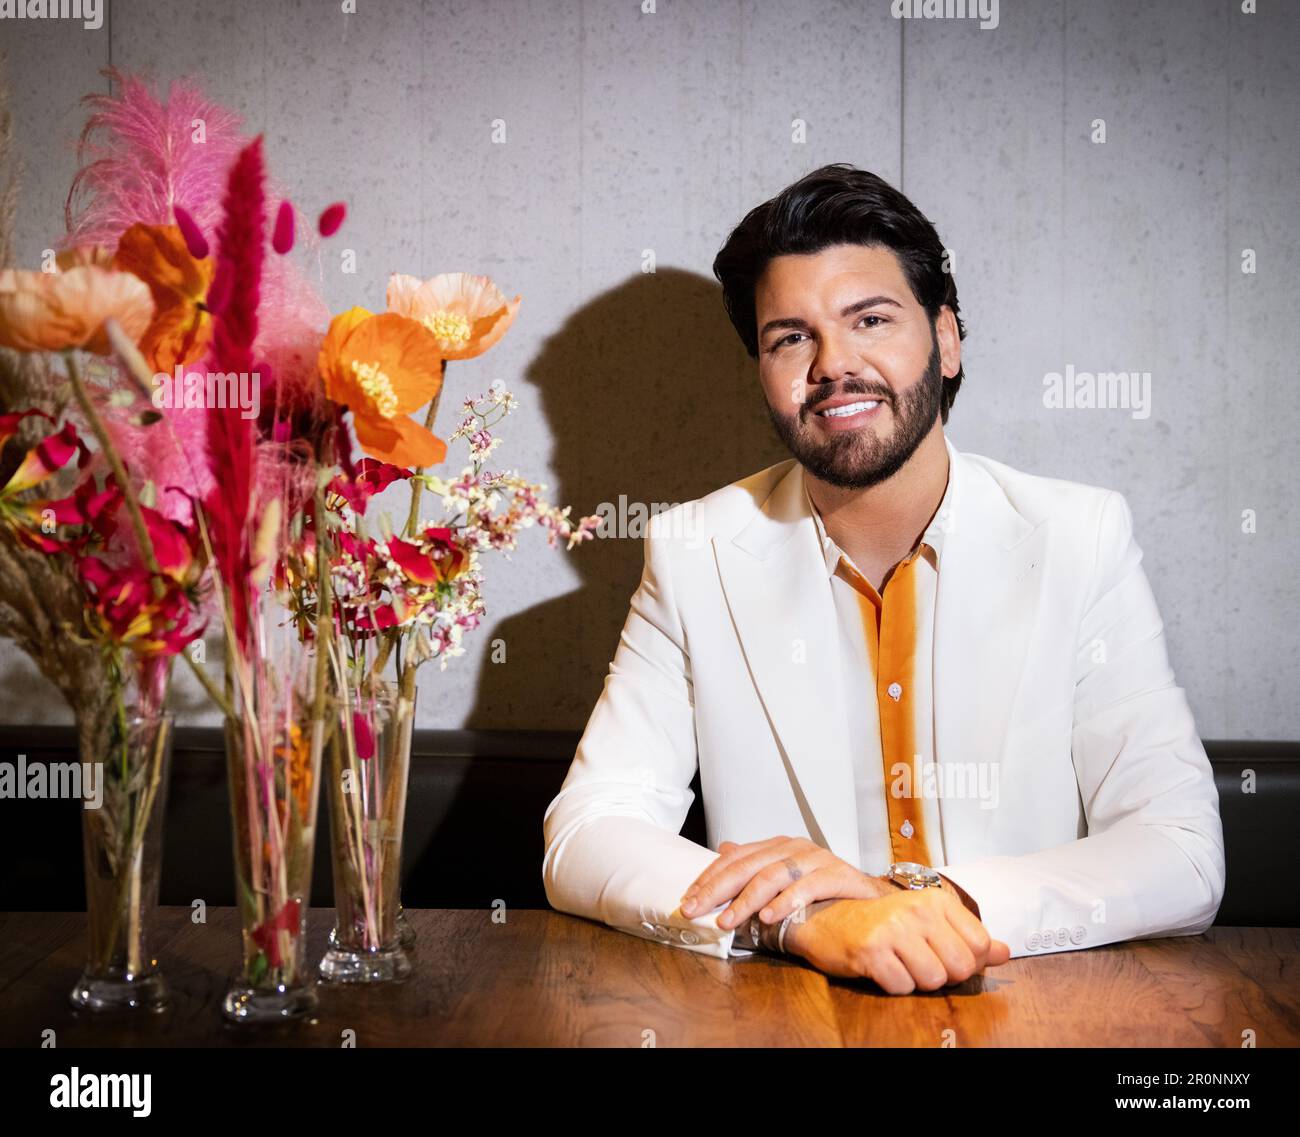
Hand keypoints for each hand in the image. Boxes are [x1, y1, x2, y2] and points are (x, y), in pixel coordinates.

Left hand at [679, 836, 889, 929]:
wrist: (872, 898)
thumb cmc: (825, 890)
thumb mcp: (785, 877)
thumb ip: (756, 865)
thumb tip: (724, 848)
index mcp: (777, 846)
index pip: (734, 858)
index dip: (709, 878)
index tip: (687, 899)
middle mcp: (794, 847)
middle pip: (748, 866)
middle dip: (717, 890)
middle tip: (695, 910)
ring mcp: (816, 858)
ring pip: (773, 875)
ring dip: (747, 901)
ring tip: (727, 921)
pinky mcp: (837, 874)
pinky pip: (808, 886)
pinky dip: (786, 902)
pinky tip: (770, 918)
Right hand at [783, 890, 1011, 993]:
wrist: (828, 919)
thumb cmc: (884, 923)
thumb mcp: (928, 922)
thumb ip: (969, 937)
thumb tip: (1005, 952)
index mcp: (935, 900)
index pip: (980, 944)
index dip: (967, 960)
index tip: (944, 953)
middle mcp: (916, 910)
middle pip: (959, 967)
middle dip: (943, 974)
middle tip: (919, 961)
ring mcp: (892, 930)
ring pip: (933, 980)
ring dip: (917, 981)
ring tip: (900, 963)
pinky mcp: (870, 951)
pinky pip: (902, 987)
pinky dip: (894, 985)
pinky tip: (882, 968)